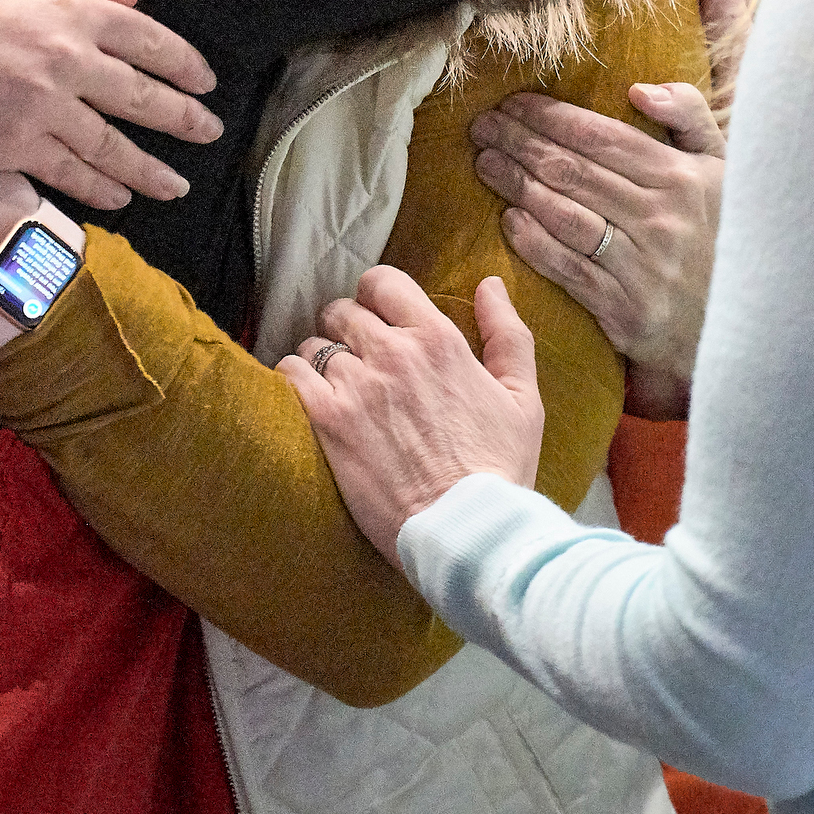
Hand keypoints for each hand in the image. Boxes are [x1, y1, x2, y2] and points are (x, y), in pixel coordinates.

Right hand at [0, 0, 221, 208]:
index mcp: (70, 8)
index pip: (149, 38)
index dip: (183, 62)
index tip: (205, 80)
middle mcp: (67, 59)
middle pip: (144, 96)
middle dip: (184, 118)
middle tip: (211, 132)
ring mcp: (43, 107)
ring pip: (114, 145)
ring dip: (151, 168)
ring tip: (175, 184)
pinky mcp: (12, 146)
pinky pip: (71, 173)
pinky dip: (100, 187)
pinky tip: (119, 197)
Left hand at [281, 268, 546, 562]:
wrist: (465, 530)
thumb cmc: (499, 470)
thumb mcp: (523, 398)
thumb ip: (508, 333)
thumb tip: (491, 285)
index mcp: (437, 340)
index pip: (383, 283)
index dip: (376, 296)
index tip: (378, 318)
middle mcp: (393, 353)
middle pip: (343, 311)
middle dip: (347, 330)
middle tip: (357, 360)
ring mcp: (356, 385)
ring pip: (314, 344)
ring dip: (320, 361)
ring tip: (336, 389)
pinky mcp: (327, 420)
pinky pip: (290, 373)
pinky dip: (293, 380)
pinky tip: (309, 401)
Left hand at [473, 82, 723, 418]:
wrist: (748, 323)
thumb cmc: (724, 234)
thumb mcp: (723, 169)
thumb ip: (689, 117)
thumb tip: (638, 90)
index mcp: (681, 177)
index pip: (599, 136)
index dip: (549, 117)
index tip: (512, 104)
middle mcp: (662, 219)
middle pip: (572, 171)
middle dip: (519, 143)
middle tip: (482, 127)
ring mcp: (644, 267)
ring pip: (564, 215)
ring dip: (516, 185)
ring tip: (484, 163)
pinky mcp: (627, 310)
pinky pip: (568, 268)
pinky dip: (533, 242)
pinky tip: (508, 220)